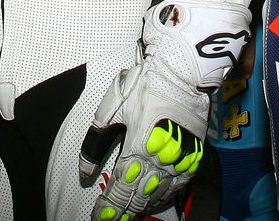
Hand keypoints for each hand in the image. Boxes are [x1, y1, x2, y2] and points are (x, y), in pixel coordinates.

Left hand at [79, 0, 248, 219]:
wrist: (183, 71)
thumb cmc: (144, 84)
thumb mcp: (112, 107)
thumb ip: (95, 140)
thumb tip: (84, 170)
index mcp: (137, 147)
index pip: (119, 187)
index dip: (108, 207)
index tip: (98, 218)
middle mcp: (160, 159)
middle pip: (137, 196)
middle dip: (122, 212)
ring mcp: (179, 160)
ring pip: (157, 195)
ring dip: (142, 207)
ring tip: (129, 215)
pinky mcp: (193, 156)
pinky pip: (178, 186)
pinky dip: (164, 198)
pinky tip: (155, 202)